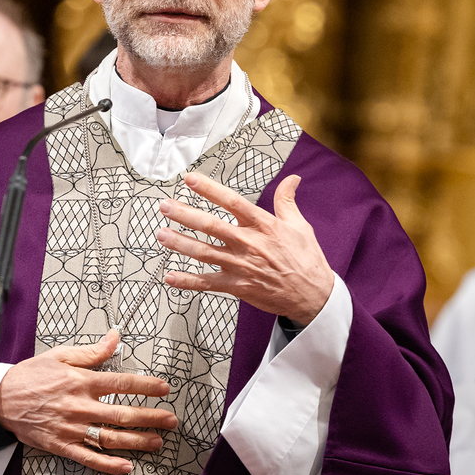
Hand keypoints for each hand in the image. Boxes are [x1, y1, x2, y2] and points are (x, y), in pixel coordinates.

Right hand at [0, 330, 177, 474]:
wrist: (0, 398)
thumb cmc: (31, 375)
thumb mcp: (61, 355)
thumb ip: (92, 351)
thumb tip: (115, 337)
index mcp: (82, 381)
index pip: (122, 383)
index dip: (147, 386)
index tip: (164, 389)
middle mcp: (81, 406)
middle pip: (123, 413)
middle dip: (151, 417)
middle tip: (171, 420)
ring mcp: (72, 428)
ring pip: (111, 437)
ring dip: (137, 441)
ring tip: (157, 442)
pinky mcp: (62, 445)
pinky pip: (89, 458)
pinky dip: (109, 464)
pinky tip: (126, 467)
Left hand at [157, 173, 333, 325]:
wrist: (313, 296)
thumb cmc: (306, 260)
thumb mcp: (300, 225)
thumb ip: (287, 201)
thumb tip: (292, 178)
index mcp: (263, 225)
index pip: (232, 202)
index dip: (210, 189)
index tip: (191, 180)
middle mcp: (248, 244)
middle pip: (211, 226)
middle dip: (185, 214)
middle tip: (165, 206)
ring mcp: (241, 266)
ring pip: (203, 252)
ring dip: (180, 243)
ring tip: (161, 234)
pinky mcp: (237, 287)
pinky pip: (206, 284)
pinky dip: (186, 282)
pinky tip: (169, 276)